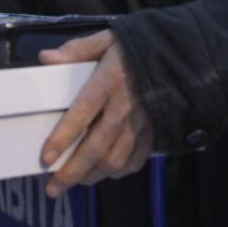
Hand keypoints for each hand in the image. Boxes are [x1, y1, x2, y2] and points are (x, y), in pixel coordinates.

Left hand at [38, 29, 152, 197]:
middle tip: (53, 187)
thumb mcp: (107, 38)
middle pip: (96, 148)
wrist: (181, 54)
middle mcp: (125, 107)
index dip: (62, 138)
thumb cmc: (138, 47)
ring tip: (75, 181)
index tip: (46, 157)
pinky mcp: (154, 132)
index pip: (82, 114)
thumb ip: (77, 49)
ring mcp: (142, 123)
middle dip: (73, 172)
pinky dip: (118, 171)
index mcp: (109, 81)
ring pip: (116, 160)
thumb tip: (46, 58)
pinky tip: (105, 171)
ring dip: (93, 175)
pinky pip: (135, 160)